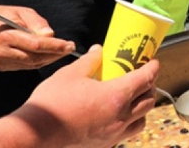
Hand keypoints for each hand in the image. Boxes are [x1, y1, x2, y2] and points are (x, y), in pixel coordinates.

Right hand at [0, 2, 75, 70]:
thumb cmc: (5, 16)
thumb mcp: (22, 12)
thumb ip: (37, 23)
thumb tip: (50, 35)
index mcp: (6, 36)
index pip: (35, 45)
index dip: (55, 46)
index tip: (70, 45)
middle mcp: (1, 52)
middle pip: (34, 58)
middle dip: (55, 54)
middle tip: (70, 48)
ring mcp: (0, 62)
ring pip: (31, 64)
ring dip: (49, 59)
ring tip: (62, 51)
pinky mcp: (2, 67)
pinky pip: (26, 66)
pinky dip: (39, 61)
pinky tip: (49, 55)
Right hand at [16, 45, 157, 147]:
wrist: (35, 136)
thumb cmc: (52, 104)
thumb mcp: (70, 74)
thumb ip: (89, 61)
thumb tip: (99, 50)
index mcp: (116, 96)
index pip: (145, 79)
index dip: (153, 68)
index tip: (153, 61)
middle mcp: (120, 117)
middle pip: (148, 100)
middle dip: (150, 86)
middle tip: (143, 77)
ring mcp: (113, 134)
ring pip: (141, 120)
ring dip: (142, 107)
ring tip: (134, 98)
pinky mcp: (104, 146)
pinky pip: (126, 134)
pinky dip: (129, 123)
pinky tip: (117, 116)